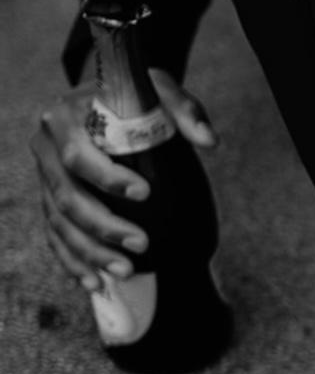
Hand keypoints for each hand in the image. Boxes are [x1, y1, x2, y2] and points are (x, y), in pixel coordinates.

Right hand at [31, 67, 216, 292]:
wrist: (103, 100)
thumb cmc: (133, 97)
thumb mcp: (159, 90)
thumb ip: (184, 110)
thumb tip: (210, 142)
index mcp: (64, 118)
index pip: (79, 155)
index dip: (108, 177)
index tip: (145, 193)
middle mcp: (46, 149)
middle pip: (67, 197)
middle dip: (104, 227)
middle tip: (141, 244)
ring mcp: (45, 179)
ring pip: (60, 224)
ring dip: (91, 253)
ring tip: (125, 271)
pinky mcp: (50, 201)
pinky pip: (56, 237)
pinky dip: (74, 262)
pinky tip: (95, 282)